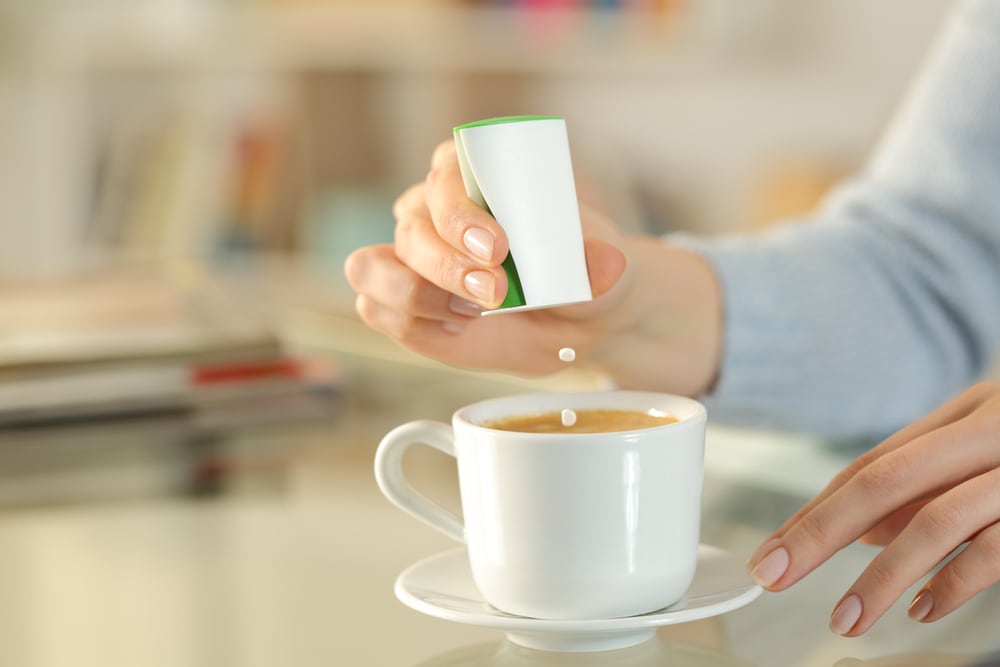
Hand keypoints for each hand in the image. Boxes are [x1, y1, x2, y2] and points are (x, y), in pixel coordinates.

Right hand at [345, 140, 722, 393]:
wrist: (575, 320)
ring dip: (416, 294)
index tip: (497, 247)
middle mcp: (430, 209)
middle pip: (411, 229)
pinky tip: (454, 328)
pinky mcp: (400, 303)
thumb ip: (601, 261)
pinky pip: (375, 308)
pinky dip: (410, 322)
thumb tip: (606, 262)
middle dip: (447, 266)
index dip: (460, 213)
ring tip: (470, 315)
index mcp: (473, 173)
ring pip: (372, 267)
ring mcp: (408, 257)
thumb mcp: (603, 267)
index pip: (446, 177)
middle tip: (495, 293)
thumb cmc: (583, 275)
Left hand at [747, 381, 999, 635]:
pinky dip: (952, 584)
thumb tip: (864, 533)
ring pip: (933, 521)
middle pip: (882, 482)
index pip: (869, 465)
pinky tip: (921, 609)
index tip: (772, 551)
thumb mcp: (984, 452)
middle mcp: (986, 432)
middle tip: (774, 575)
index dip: (813, 510)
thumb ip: (926, 488)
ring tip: (845, 617)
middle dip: (818, 533)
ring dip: (879, 577)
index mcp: (963, 413)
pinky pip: (993, 551)